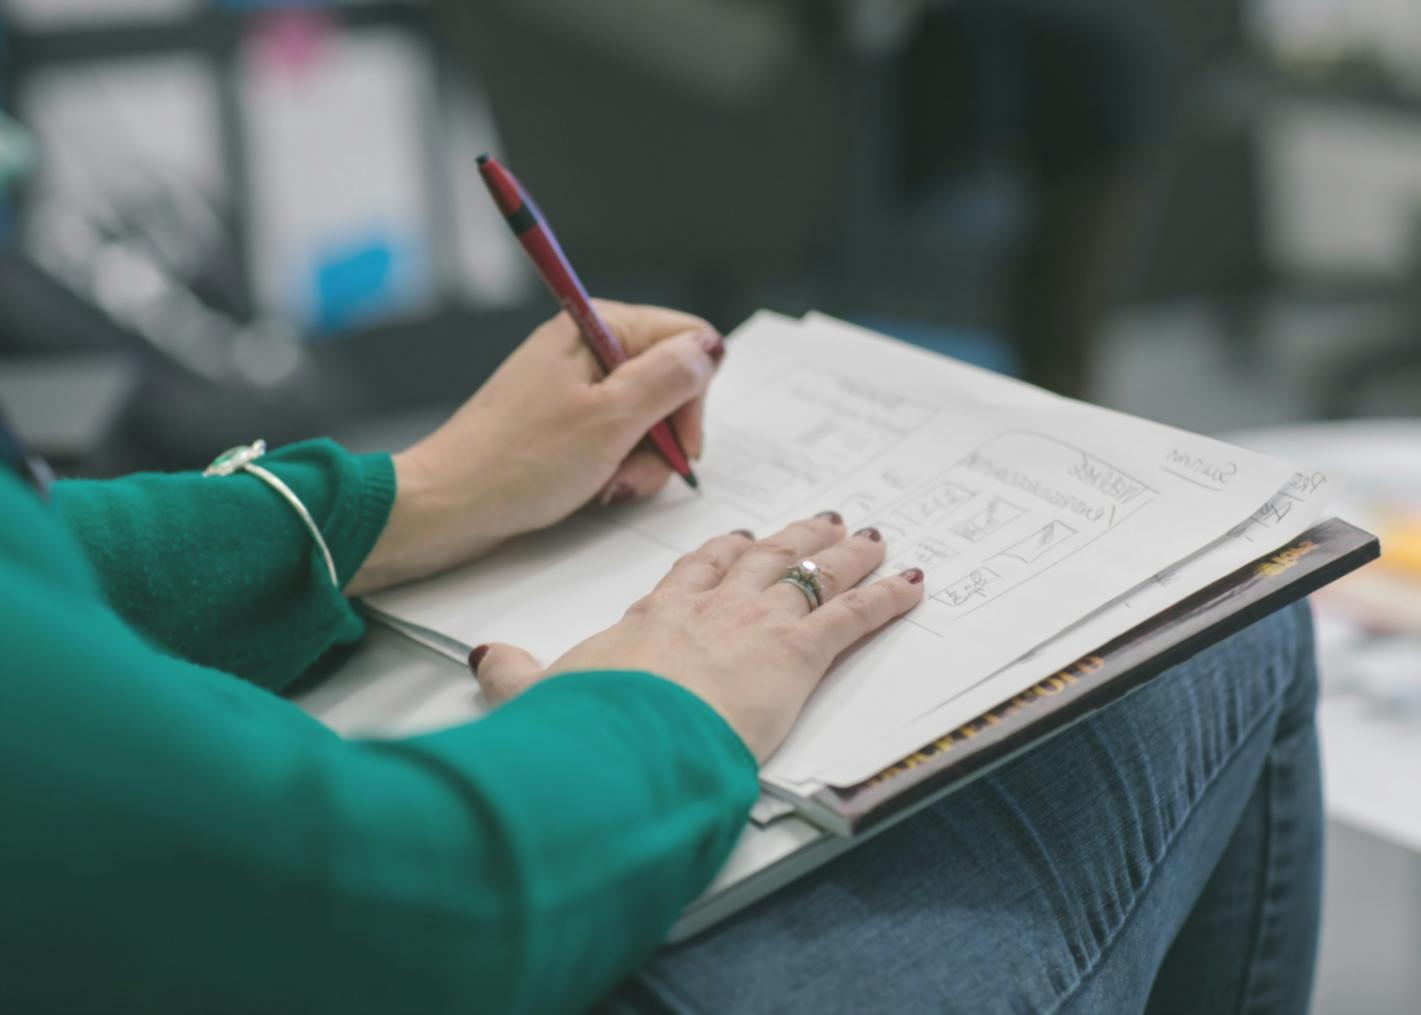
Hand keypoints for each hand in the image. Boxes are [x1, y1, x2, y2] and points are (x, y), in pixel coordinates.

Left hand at [348, 302, 721, 594]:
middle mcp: (587, 347)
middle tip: (637, 471)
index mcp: (598, 327)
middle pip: (669, 383)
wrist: (449, 505)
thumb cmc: (520, 462)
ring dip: (640, 459)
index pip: (686, 340)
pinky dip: (615, 466)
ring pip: (645, 418)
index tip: (681, 442)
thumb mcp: (611, 419)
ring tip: (609, 484)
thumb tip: (709, 349)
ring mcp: (573, 386)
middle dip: (665, 436)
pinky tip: (595, 488)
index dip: (693, 394)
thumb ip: (670, 379)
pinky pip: (614, 438)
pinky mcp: (562, 421)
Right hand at [472, 514, 925, 762]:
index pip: (695, 571)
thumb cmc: (592, 720)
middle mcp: (712, 607)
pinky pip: (852, 616)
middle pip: (762, 559)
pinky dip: (886, 599)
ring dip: (844, 555)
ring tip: (868, 536)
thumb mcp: (545, 694)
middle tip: (821, 520)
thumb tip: (488, 658)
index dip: (721, 553)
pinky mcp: (796, 652)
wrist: (628, 736)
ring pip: (810, 574)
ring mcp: (757, 623)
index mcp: (656, 615)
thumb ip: (518, 675)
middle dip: (794, 538)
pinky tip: (910, 584)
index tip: (737, 539)